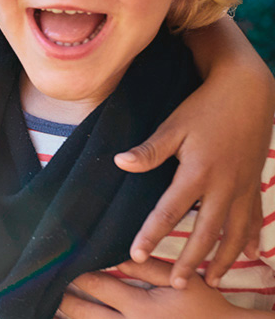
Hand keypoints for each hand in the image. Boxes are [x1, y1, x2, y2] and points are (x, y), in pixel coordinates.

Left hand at [58, 258, 265, 317]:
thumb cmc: (205, 308)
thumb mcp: (180, 282)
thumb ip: (148, 267)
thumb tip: (119, 254)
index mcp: (140, 307)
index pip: (96, 286)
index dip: (76, 275)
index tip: (59, 263)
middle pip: (84, 313)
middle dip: (63, 300)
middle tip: (42, 287)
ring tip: (49, 310)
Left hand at [115, 18, 273, 287]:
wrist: (249, 92)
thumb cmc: (205, 107)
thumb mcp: (173, 125)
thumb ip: (149, 150)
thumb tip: (120, 162)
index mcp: (197, 173)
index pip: (169, 211)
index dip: (151, 233)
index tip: (136, 254)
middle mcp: (223, 186)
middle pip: (205, 232)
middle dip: (190, 260)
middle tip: (175, 284)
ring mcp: (242, 187)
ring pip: (234, 232)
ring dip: (223, 258)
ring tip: (211, 280)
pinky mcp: (254, 183)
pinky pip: (254, 218)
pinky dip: (252, 238)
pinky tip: (251, 255)